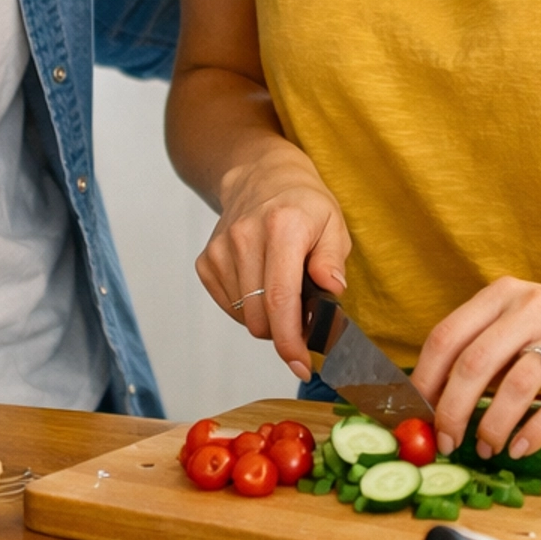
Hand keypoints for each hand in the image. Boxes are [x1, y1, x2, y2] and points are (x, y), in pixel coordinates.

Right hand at [195, 145, 350, 378]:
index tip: (301, 363)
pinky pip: (228, 306)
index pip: (280, 298)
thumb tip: (332, 290)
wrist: (260, 176)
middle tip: (303, 317)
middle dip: (284, 331)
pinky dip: (247, 308)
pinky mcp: (206, 260)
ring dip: (266, 318)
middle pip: (259, 316)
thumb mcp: (333, 222)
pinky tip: (260, 284)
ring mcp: (220, 249)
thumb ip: (333, 258)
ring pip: (243, 316)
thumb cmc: (303, 204)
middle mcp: (245, 237)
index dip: (290, 340)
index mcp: (283, 227)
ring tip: (282, 291)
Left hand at [410, 273, 540, 460]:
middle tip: (446, 442)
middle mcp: (531, 306)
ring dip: (493, 425)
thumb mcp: (521, 319)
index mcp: (503, 294)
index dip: (426, 379)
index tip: (416, 414)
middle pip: (474, 363)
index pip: (446, 336)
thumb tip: (436, 399)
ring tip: (486, 449)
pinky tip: (521, 447)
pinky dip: (535, 431)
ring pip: (516, 384)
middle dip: (452, 410)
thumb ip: (485, 347)